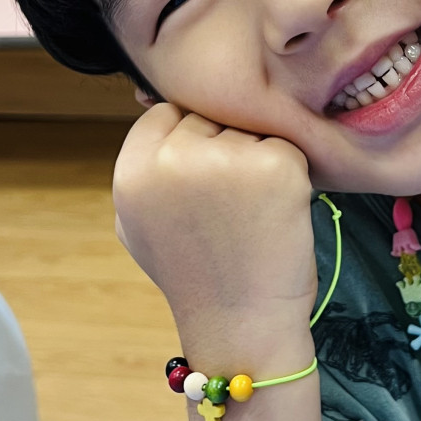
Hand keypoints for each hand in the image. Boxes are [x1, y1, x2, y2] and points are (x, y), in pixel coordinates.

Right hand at [113, 105, 316, 355]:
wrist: (242, 324)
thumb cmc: (195, 275)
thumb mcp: (137, 222)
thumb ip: (141, 165)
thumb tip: (146, 96)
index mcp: (132, 170)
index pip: (167, 113)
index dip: (189, 144)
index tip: (202, 184)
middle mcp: (173, 159)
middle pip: (209, 117)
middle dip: (223, 149)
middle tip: (228, 207)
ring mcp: (226, 160)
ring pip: (248, 131)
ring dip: (256, 162)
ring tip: (250, 215)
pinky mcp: (276, 166)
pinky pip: (285, 147)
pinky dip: (289, 176)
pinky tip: (275, 215)